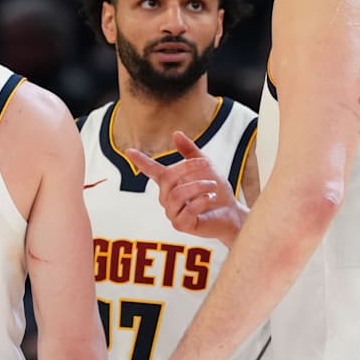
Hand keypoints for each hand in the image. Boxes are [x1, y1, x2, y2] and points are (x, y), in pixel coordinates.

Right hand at [127, 132, 247, 246]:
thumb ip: (190, 152)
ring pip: (177, 194)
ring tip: (212, 186)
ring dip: (199, 186)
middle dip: (188, 167)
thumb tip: (176, 133)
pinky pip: (187, 210)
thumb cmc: (217, 191)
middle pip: (168, 178)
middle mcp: (167, 198)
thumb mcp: (206, 167)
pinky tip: (211, 198)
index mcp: (170, 183)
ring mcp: (173, 213)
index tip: (128, 150)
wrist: (231, 213)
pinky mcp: (182, 225)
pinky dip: (202, 201)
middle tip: (206, 164)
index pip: (151, 171)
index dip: (140, 161)